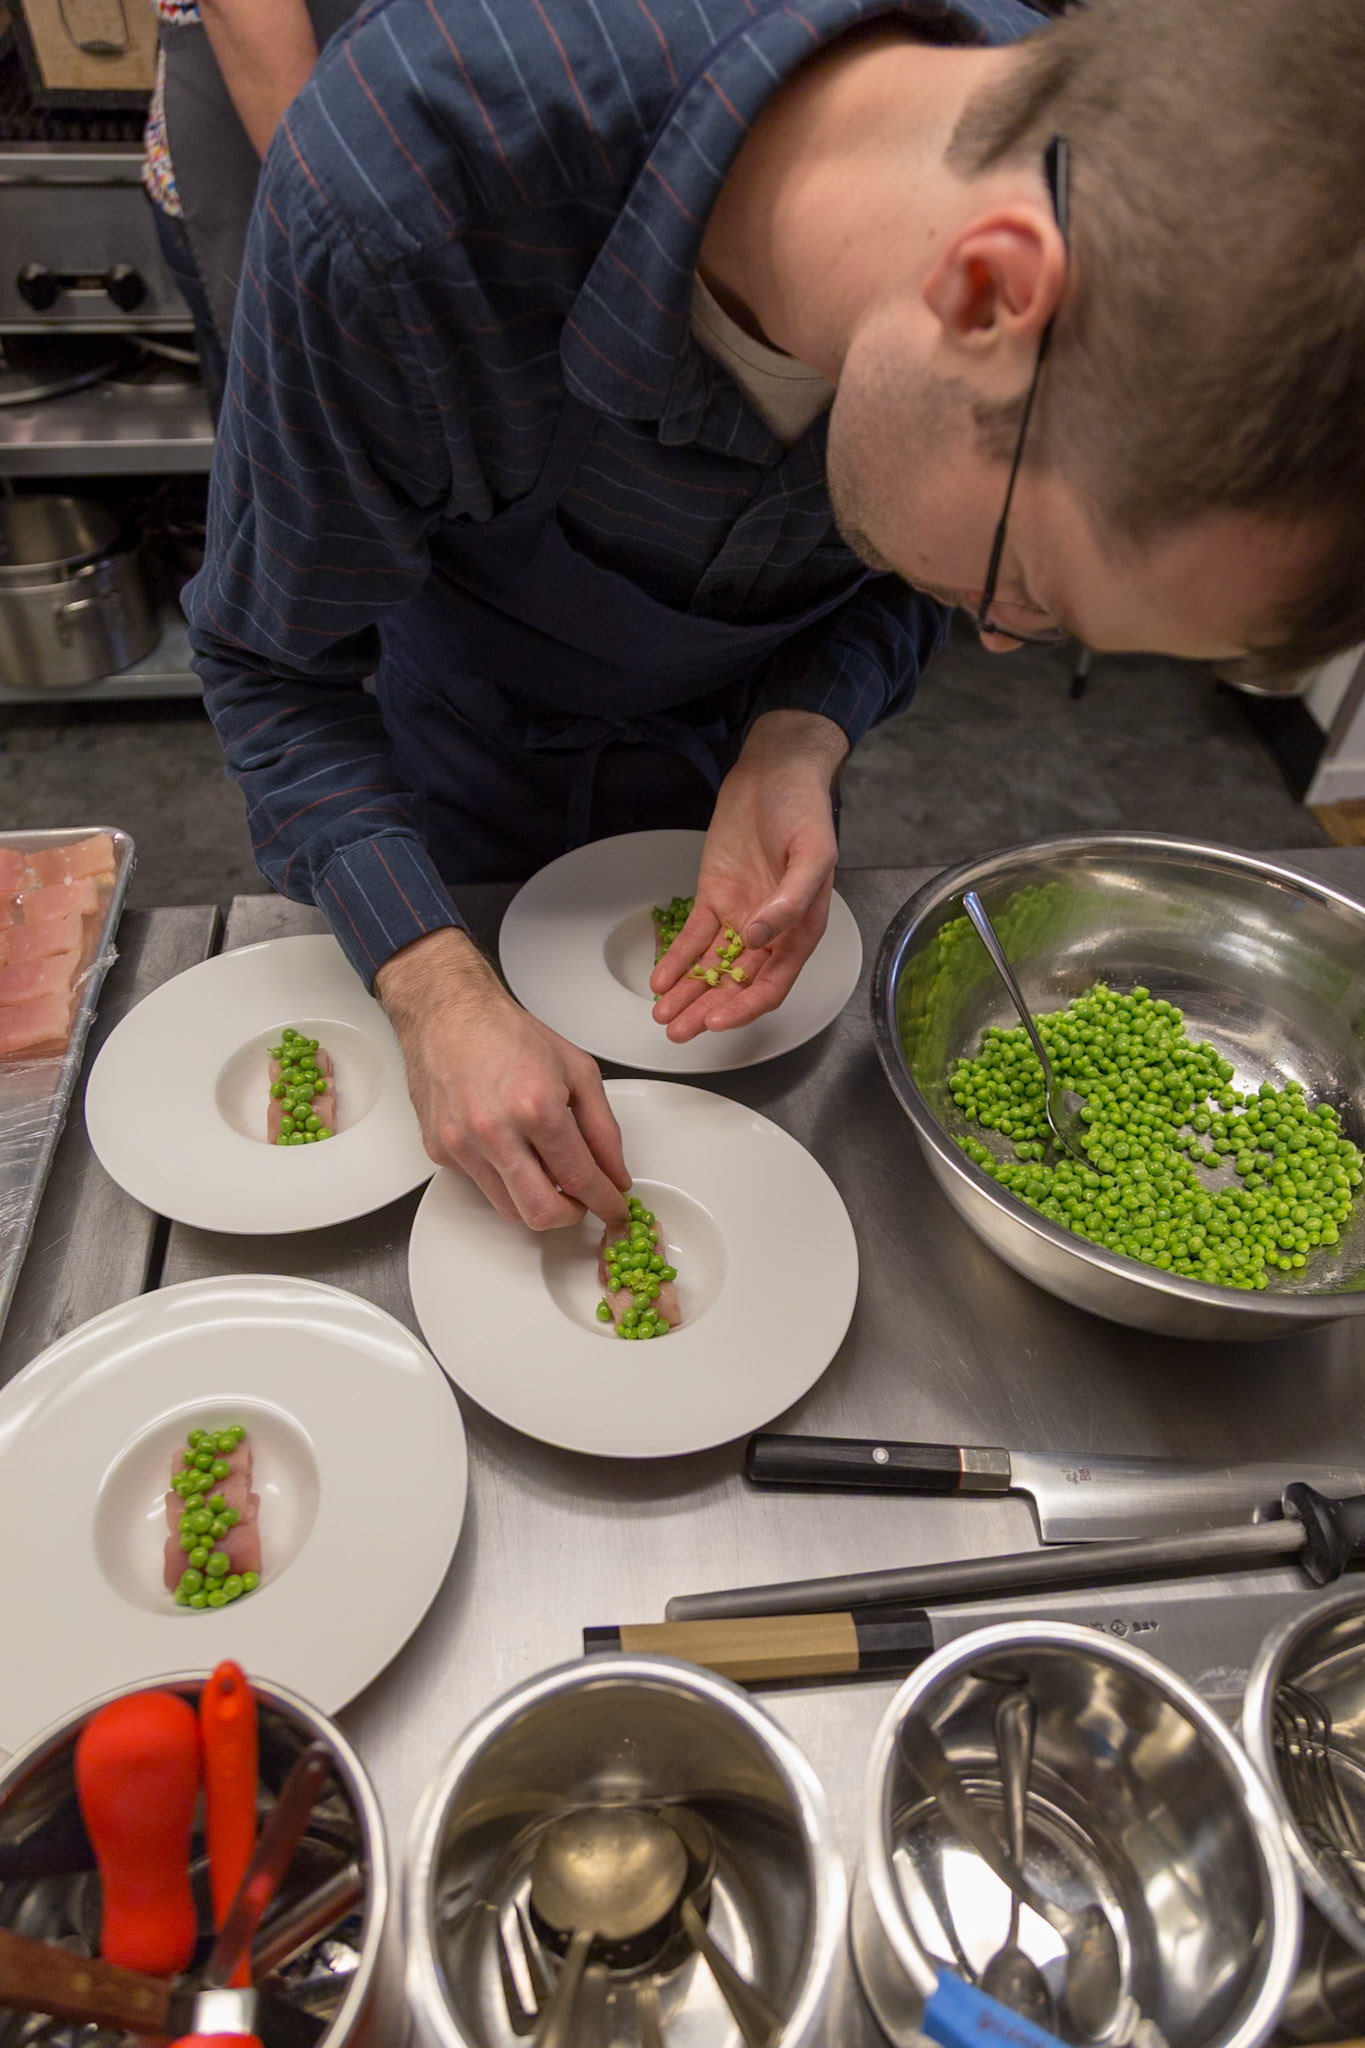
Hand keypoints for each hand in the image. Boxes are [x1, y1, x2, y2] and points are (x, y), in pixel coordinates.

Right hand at [377, 928, 629, 1229]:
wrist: (448, 1013)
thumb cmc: (509, 1034)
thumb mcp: (578, 1070)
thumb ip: (603, 1129)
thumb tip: (615, 1174)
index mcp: (536, 1107)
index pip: (580, 1178)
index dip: (605, 1202)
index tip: (614, 1209)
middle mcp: (495, 1131)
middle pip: (541, 1212)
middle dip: (572, 1216)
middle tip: (583, 1201)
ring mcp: (462, 1145)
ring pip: (510, 1209)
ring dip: (538, 1201)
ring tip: (550, 1172)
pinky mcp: (440, 1151)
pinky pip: (483, 1186)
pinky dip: (506, 1179)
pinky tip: (513, 1150)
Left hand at [650, 710, 847, 1042]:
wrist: (775, 772)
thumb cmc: (804, 810)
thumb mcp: (813, 853)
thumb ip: (793, 899)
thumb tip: (760, 936)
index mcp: (801, 928)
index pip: (772, 983)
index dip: (745, 1007)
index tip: (717, 1020)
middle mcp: (769, 931)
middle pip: (736, 984)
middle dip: (707, 1010)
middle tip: (679, 1031)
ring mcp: (739, 916)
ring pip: (711, 967)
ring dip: (688, 994)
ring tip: (662, 1016)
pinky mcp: (713, 898)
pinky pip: (692, 937)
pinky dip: (676, 960)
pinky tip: (658, 980)